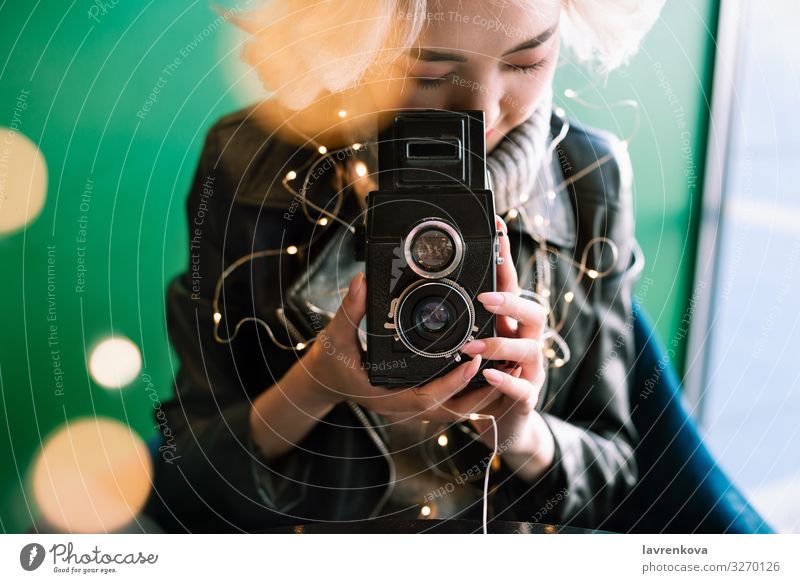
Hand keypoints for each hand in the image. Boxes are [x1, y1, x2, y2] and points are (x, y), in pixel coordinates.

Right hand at [301, 272, 502, 422]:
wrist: (325, 380)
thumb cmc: (331, 362)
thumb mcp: (336, 336)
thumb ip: (350, 310)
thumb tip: (362, 282)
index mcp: (389, 397)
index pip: (429, 398)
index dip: (453, 382)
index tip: (474, 361)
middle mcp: (406, 407)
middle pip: (454, 410)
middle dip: (485, 392)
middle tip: (509, 364)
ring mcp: (414, 407)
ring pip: (457, 410)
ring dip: (485, 394)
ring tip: (511, 367)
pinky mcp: (419, 400)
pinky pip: (452, 402)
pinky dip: (472, 391)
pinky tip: (491, 370)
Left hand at [458, 215, 554, 480]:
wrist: (502, 424)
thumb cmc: (479, 378)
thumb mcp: (462, 343)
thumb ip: (444, 316)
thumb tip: (405, 284)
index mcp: (507, 323)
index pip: (509, 283)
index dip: (505, 255)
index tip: (497, 225)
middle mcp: (524, 341)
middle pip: (534, 310)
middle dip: (512, 300)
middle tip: (484, 297)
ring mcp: (530, 370)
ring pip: (529, 349)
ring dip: (501, 344)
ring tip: (472, 346)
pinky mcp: (526, 398)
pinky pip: (523, 390)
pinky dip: (506, 383)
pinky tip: (489, 377)